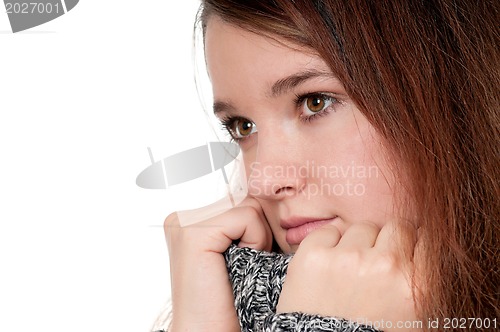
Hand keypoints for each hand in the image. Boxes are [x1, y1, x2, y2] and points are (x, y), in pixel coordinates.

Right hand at [165, 197, 272, 331]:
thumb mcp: (241, 247)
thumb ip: (245, 218)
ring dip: (258, 236)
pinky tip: (239, 264)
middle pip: (246, 198)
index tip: (250, 252)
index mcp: (191, 219)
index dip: (257, 224)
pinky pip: (247, 217)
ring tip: (242, 263)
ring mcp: (184, 222)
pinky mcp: (193, 233)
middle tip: (248, 260)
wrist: (210, 331)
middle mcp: (183, 216)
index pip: (240, 197)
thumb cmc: (232, 296)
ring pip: (249, 206)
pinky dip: (255, 241)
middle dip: (259, 229)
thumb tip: (272, 190)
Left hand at [276, 222, 419, 331]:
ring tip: (347, 274)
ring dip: (356, 245)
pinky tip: (326, 269)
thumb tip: (423, 246)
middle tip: (374, 267)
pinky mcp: (313, 256)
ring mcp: (347, 259)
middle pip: (395, 228)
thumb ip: (423, 282)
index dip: (414, 247)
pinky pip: (328, 231)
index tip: (404, 256)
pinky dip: (327, 245)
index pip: (426, 238)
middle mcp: (385, 266)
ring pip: (361, 228)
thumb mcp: (415, 320)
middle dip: (386, 244)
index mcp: (416, 285)